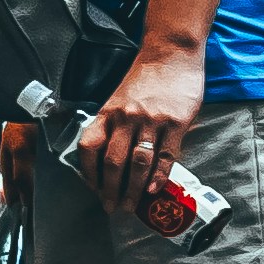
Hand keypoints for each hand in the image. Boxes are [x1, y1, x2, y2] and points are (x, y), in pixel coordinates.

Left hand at [85, 39, 207, 223]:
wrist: (170, 55)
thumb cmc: (144, 79)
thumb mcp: (119, 99)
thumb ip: (114, 124)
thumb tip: (111, 157)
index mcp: (107, 112)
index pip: (88, 147)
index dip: (87, 172)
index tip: (92, 190)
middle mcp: (125, 118)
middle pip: (112, 161)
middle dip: (110, 189)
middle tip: (112, 208)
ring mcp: (151, 121)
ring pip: (138, 163)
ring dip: (134, 189)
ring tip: (132, 206)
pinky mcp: (175, 123)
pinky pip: (166, 156)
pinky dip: (159, 177)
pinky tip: (154, 191)